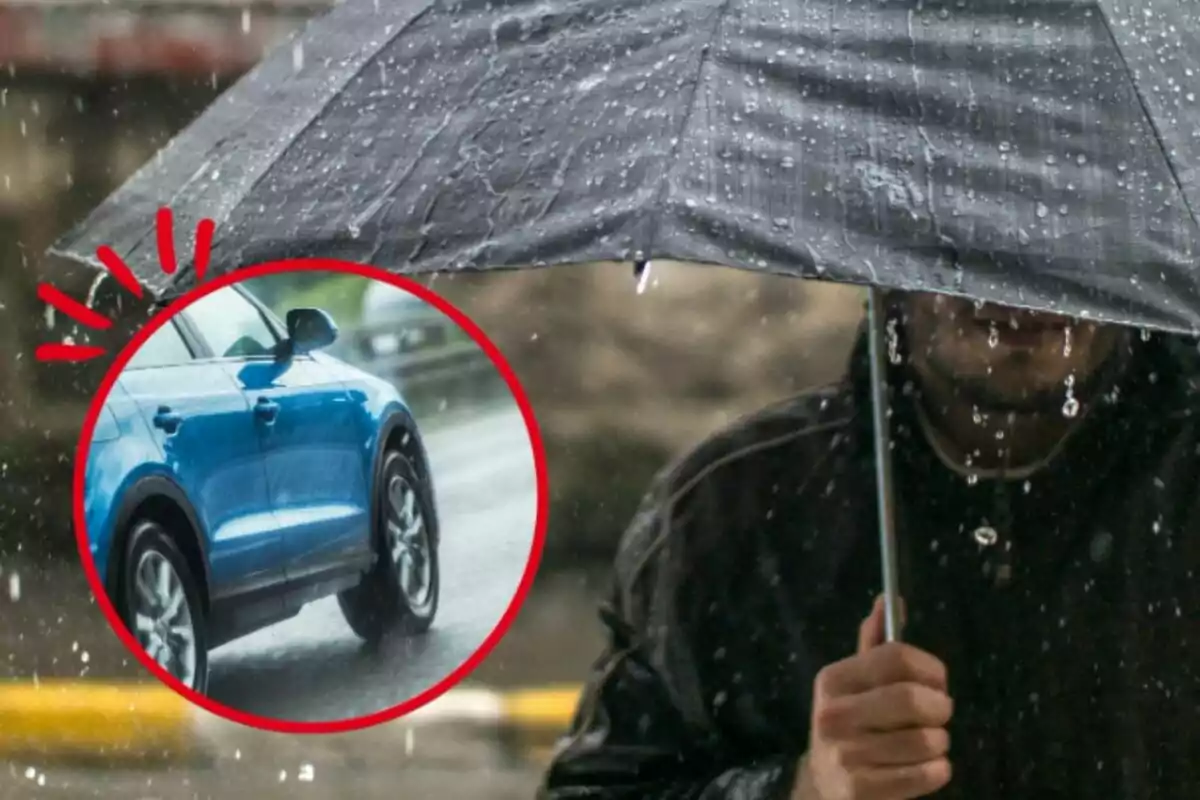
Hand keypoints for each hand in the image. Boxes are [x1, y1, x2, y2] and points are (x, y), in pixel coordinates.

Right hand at [792, 597, 952, 799]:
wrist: (825, 784)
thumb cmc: (851, 724)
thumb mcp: (856, 683)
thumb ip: (875, 645)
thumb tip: (888, 600)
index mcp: (833, 680)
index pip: (896, 657)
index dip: (931, 669)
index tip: (936, 682)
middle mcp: (833, 714)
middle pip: (912, 698)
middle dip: (939, 707)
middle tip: (937, 715)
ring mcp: (845, 755)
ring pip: (926, 740)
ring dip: (939, 742)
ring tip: (927, 743)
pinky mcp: (861, 790)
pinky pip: (927, 774)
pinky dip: (938, 770)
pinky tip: (925, 766)